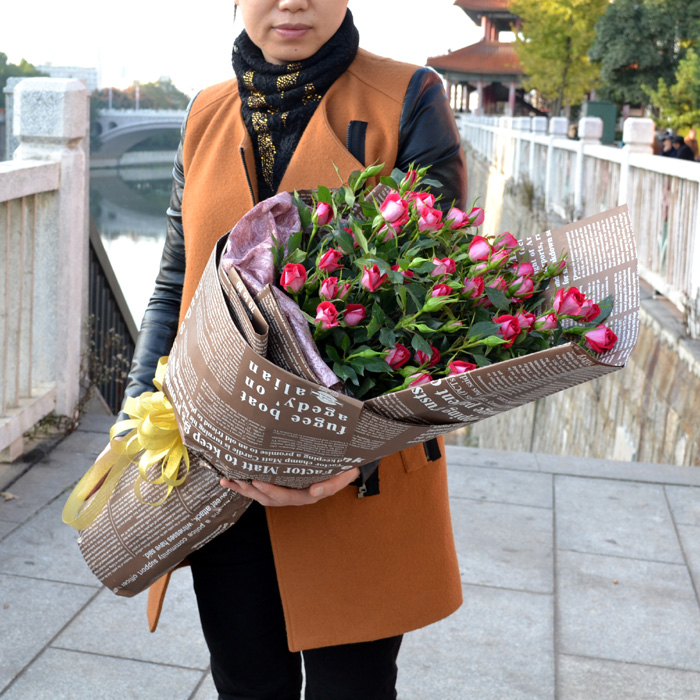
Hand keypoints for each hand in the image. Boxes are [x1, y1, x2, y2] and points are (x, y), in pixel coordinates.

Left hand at [220, 467, 360, 506]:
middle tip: (235, 479)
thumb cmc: (344, 469)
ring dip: (244, 489)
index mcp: (307, 495)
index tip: (257, 481)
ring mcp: (287, 492)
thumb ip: (331, 485)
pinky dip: (247, 485)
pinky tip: (234, 479)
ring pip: (261, 495)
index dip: (270, 490)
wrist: (345, 467)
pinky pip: (262, 489)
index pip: (285, 496)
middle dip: (250, 490)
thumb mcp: (343, 476)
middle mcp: (295, 496)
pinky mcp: (282, 486)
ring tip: (228, 480)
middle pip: (268, 498)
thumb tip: (314, 490)